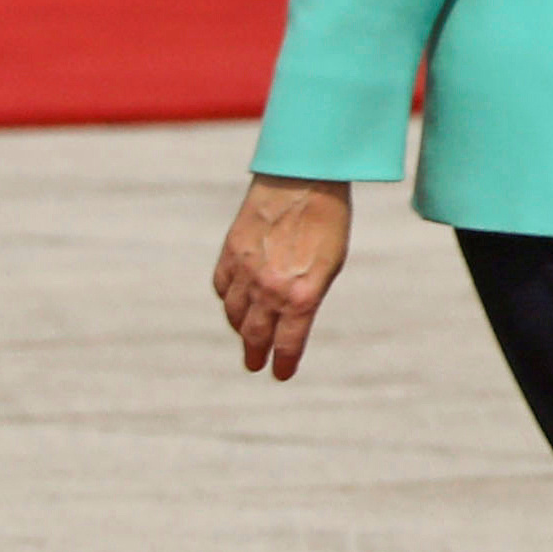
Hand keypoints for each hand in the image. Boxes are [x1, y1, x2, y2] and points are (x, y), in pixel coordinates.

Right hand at [216, 175, 353, 379]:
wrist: (304, 177)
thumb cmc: (328, 220)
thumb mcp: (330, 265)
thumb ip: (309, 293)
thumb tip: (293, 315)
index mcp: (300, 296)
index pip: (287, 343)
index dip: (283, 362)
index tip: (280, 374)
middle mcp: (269, 289)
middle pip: (255, 334)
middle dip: (255, 352)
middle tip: (254, 363)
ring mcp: (245, 271)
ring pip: (233, 313)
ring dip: (239, 328)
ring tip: (245, 334)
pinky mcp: (230, 252)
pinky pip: (222, 286)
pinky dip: (226, 298)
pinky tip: (232, 301)